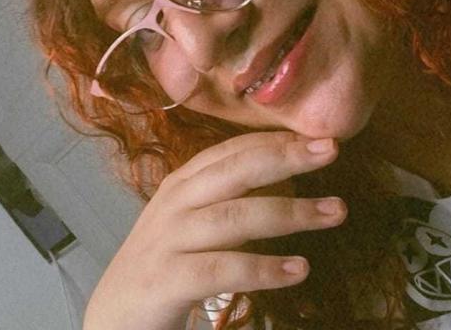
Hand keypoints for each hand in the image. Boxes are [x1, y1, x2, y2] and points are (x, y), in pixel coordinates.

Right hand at [82, 132, 346, 329]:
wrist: (115, 314)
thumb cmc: (166, 260)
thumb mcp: (193, 219)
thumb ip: (228, 197)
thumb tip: (287, 178)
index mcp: (183, 184)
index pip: (232, 150)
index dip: (275, 140)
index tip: (316, 137)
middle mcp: (176, 203)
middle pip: (236, 170)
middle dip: (286, 157)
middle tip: (331, 150)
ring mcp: (169, 239)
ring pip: (236, 216)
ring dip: (291, 213)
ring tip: (335, 212)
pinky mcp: (166, 279)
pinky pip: (224, 269)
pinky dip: (264, 268)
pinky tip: (299, 268)